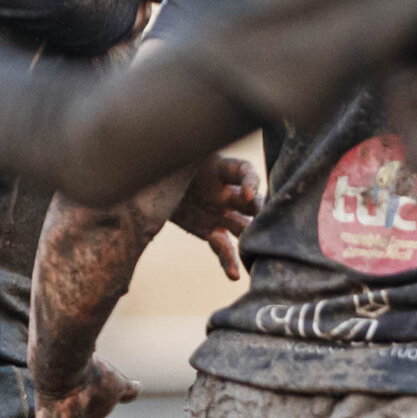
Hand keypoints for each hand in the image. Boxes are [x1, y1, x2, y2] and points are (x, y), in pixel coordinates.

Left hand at [172, 154, 261, 279]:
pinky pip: (223, 247)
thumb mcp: (175, 157)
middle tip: (266, 225)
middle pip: (250, 202)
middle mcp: (226, 191)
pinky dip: (229, 261)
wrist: (150, 186)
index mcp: (221, 169)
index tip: (248, 194)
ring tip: (257, 255)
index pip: (244, 171)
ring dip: (251, 240)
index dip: (250, 182)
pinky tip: (234, 275)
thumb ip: (183, 153)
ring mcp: (221, 213)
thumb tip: (177, 142)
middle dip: (259, 213)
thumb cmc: (165, 163)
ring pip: (243, 228)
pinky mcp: (211, 231)